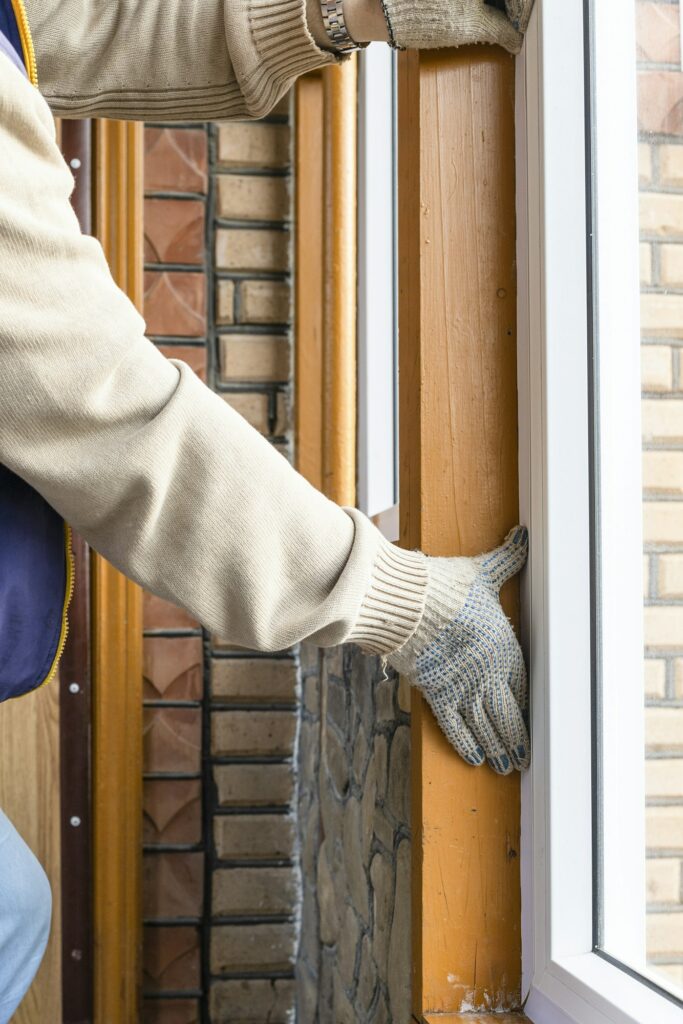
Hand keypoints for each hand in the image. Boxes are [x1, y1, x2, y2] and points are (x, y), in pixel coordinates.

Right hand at [389, 527, 529, 774]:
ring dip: (497, 747)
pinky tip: (475, 757)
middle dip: (516, 739)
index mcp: (504, 646)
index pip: (521, 685)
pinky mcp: (436, 690)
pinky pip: (455, 724)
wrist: (406, 601)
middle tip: (522, 759)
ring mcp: (463, 684)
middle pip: (507, 713)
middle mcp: (488, 671)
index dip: (526, 709)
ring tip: (504, 766)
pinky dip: (466, 742)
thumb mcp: (480, 572)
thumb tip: (521, 536)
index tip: (531, 724)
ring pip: (486, 724)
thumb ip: (505, 561)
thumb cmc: (444, 583)